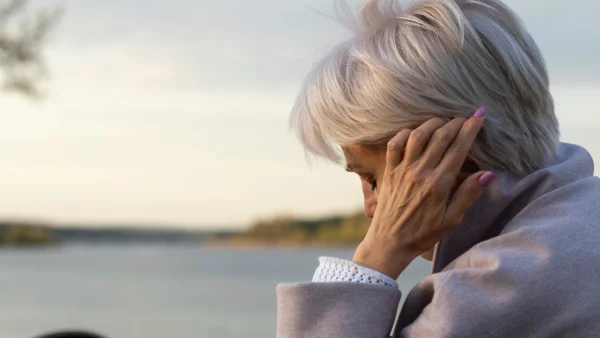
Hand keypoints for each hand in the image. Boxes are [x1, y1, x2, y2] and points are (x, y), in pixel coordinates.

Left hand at [352, 107, 494, 279]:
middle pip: (441, 137)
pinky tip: (415, 131)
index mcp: (439, 184)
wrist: (389, 241)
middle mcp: (420, 172)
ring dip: (432, 123)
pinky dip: (405, 133)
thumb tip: (488, 174)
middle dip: (456, 122)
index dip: (471, 128)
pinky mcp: (389, 171)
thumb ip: (468, 195)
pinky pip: (395, 144)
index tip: (479, 115)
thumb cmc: (423, 233)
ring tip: (443, 121)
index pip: (458, 148)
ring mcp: (402, 170)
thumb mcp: (452, 219)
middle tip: (465, 116)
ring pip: (418, 136)